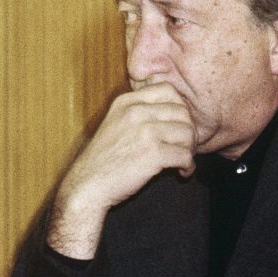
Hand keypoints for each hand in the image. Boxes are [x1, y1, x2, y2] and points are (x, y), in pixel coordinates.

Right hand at [47, 82, 195, 257]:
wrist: (87, 186)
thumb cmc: (103, 160)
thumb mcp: (115, 124)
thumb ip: (138, 113)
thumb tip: (176, 113)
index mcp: (126, 102)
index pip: (168, 90)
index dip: (180, 108)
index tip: (178, 125)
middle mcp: (136, 112)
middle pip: (183, 112)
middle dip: (189, 131)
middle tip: (185, 147)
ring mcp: (145, 131)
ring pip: (188, 133)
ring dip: (190, 149)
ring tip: (183, 161)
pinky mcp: (153, 154)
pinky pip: (185, 155)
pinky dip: (188, 166)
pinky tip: (181, 172)